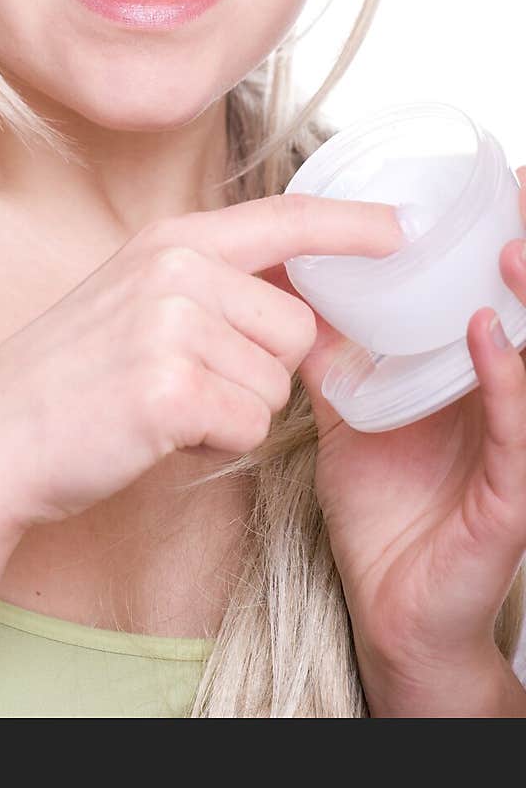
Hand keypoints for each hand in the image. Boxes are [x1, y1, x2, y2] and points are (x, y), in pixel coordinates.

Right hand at [0, 193, 401, 534]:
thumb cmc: (68, 378)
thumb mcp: (135, 300)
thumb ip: (211, 286)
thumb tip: (305, 306)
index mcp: (169, 241)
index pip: (283, 218)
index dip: (350, 224)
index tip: (400, 227)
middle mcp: (175, 269)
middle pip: (298, 327)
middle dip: (262, 370)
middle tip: (186, 381)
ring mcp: (170, 324)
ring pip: (279, 384)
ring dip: (235, 410)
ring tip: (163, 404)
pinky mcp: (168, 388)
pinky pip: (249, 425)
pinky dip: (214, 441)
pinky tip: (156, 432)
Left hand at [266, 166, 525, 679]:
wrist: (390, 610)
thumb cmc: (385, 510)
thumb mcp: (353, 415)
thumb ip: (335, 357)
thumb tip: (289, 293)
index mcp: (473, 379)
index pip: (497, 296)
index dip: (501, 241)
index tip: (497, 181)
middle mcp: (506, 404)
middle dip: (524, 253)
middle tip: (516, 192)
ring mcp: (516, 448)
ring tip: (507, 248)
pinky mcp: (514, 496)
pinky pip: (520, 430)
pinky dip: (508, 380)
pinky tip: (488, 336)